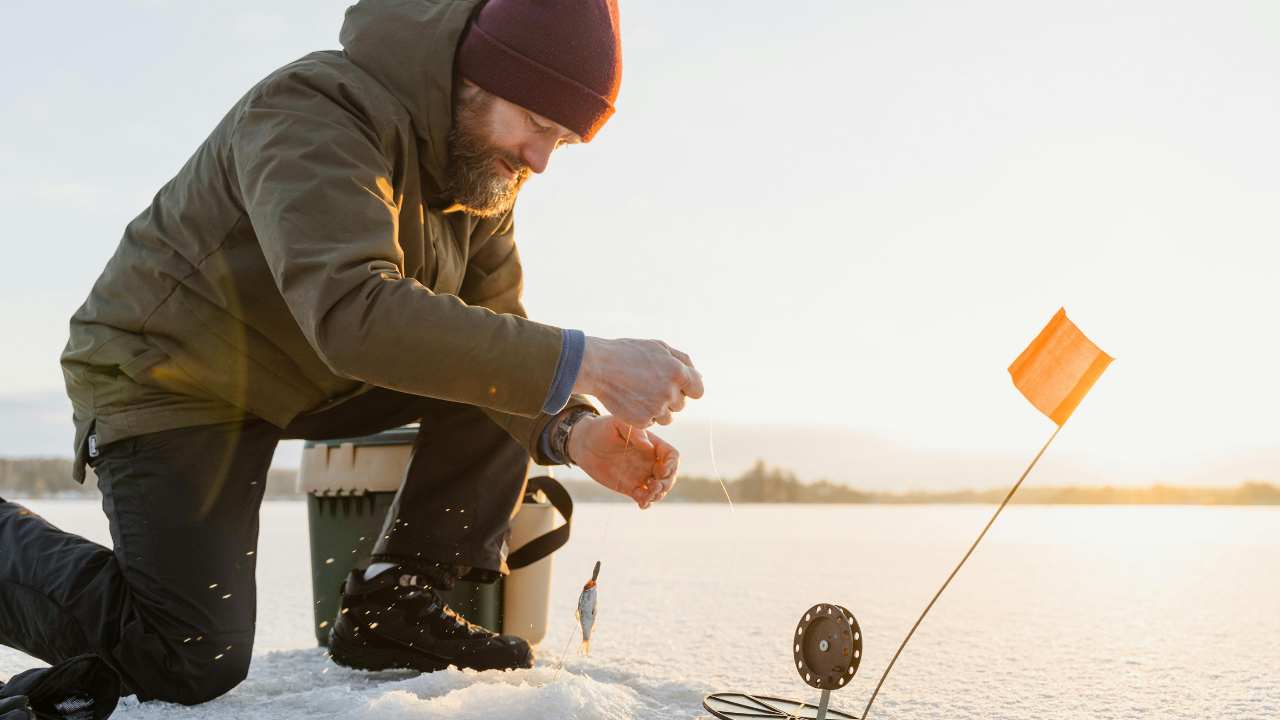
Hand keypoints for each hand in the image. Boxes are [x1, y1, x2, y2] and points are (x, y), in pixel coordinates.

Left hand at [567, 414, 678, 508]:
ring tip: (646, 496)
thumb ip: (635, 433)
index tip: (661, 470)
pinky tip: (641, 504)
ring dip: (658, 495)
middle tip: (654, 485)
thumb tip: (649, 447)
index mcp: (652, 445)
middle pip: (670, 475)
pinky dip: (647, 502)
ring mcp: (641, 475)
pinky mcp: (630, 487)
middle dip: (667, 483)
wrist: (584, 444)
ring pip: (659, 489)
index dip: (671, 465)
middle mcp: (650, 461)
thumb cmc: (602, 428)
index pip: (672, 456)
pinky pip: (644, 497)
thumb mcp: (618, 423)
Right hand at [572, 337, 703, 427]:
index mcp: (678, 372)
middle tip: (649, 385)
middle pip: (681, 404)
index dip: (687, 388)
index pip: (698, 391)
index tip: (675, 385)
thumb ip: (683, 361)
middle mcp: (670, 392)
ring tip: (640, 393)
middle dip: (670, 397)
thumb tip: (699, 377)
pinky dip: (643, 415)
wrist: (598, 367)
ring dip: (658, 408)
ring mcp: (656, 408)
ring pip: (668, 417)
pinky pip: (651, 423)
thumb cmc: (628, 353)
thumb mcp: (658, 347)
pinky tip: (631, 401)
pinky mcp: (643, 421)